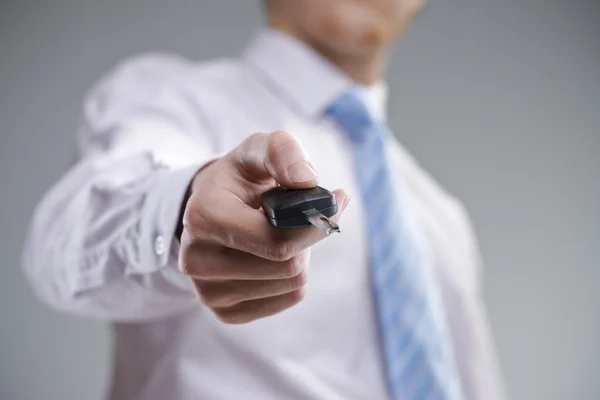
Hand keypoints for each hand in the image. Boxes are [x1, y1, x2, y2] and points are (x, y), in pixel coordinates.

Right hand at [179, 131, 349, 323]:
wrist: (212, 208)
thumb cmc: (241, 178)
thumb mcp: (258, 149)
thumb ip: (283, 151)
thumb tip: (307, 180)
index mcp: (202, 217)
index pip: (277, 242)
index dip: (314, 226)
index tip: (332, 204)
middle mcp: (196, 261)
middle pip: (288, 268)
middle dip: (306, 240)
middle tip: (298, 216)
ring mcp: (207, 293)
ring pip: (291, 285)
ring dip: (300, 257)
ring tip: (278, 233)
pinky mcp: (224, 312)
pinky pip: (286, 299)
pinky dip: (292, 277)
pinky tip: (272, 256)